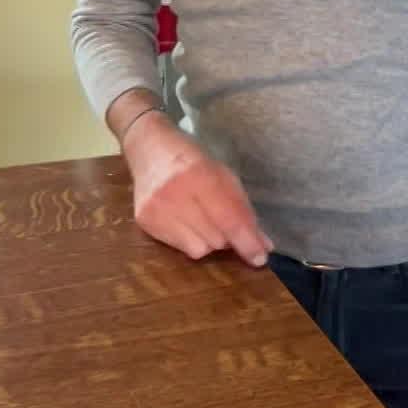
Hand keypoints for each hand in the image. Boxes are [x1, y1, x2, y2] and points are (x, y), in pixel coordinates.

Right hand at [121, 115, 271, 266]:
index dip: (247, 242)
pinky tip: (183, 220)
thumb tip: (263, 246)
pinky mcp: (144, 222)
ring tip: (201, 219)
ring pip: (199, 249)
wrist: (150, 149)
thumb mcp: (224, 176)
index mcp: (200, 175)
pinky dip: (189, 240)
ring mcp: (156, 209)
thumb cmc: (192, 159)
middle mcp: (175, 194)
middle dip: (227, 236)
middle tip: (221, 220)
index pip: (228, 219)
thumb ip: (243, 210)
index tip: (260, 258)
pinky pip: (179, 249)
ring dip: (208, 241)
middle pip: (216, 239)